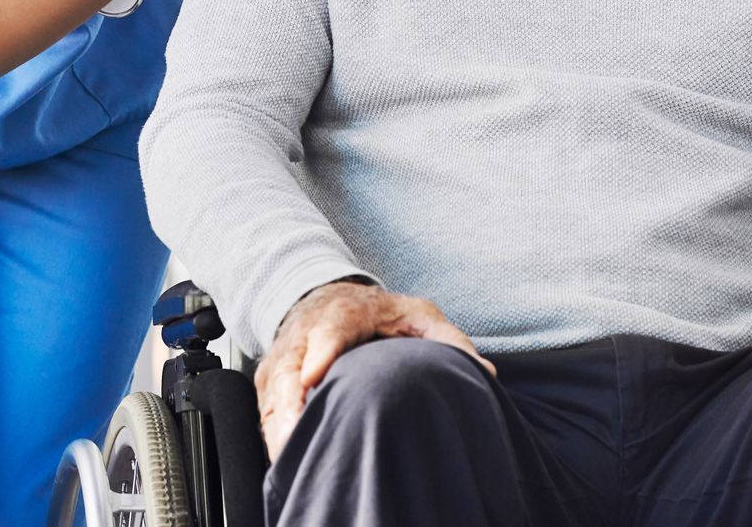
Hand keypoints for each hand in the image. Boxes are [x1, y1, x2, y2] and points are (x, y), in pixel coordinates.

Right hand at [254, 281, 493, 460]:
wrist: (332, 297)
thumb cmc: (381, 314)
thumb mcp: (420, 316)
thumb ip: (449, 341)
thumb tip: (483, 372)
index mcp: (347, 312)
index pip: (331, 328)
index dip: (321, 351)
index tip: (313, 377)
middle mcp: (308, 331)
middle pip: (291, 364)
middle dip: (290, 399)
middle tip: (296, 431)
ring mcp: (287, 354)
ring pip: (274, 388)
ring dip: (278, 421)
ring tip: (289, 452)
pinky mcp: (274, 376)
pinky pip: (267, 405)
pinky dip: (273, 429)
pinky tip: (287, 453)